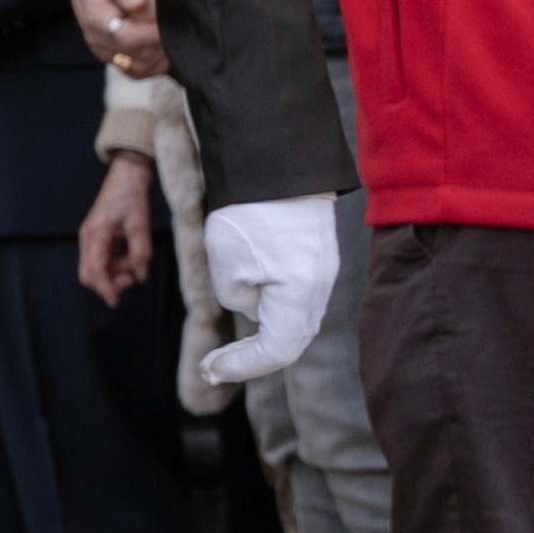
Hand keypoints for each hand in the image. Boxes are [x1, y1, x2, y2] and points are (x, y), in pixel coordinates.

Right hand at [65, 0, 167, 79]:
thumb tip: (138, 3)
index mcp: (96, 20)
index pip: (127, 38)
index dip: (152, 34)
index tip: (170, 25)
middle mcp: (98, 41)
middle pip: (138, 56)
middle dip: (159, 42)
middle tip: (175, 23)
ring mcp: (106, 52)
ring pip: (140, 68)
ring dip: (159, 55)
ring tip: (171, 34)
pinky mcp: (115, 55)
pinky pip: (138, 71)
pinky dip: (155, 64)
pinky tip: (165, 48)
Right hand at [76, 151, 159, 305]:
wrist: (126, 175)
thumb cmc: (132, 196)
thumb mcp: (140, 224)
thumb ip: (140, 252)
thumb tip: (140, 276)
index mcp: (96, 234)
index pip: (95, 271)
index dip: (105, 289)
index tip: (116, 302)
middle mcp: (88, 239)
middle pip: (88, 274)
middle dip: (108, 283)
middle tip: (131, 278)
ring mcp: (90, 238)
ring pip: (95, 269)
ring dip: (113, 273)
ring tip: (134, 262)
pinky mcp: (96, 237)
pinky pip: (100, 260)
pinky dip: (114, 265)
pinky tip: (128, 257)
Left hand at [192, 194, 339, 389]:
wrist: (276, 162)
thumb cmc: (247, 212)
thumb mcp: (226, 268)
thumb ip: (240, 300)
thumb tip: (253, 305)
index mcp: (300, 296)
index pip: (276, 351)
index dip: (242, 367)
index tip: (210, 369)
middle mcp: (320, 288)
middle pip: (290, 340)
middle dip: (250, 358)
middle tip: (213, 366)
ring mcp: (323, 271)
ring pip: (295, 319)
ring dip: (262, 336)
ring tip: (227, 346)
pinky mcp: (318, 256)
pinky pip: (298, 297)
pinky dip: (273, 311)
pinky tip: (250, 306)